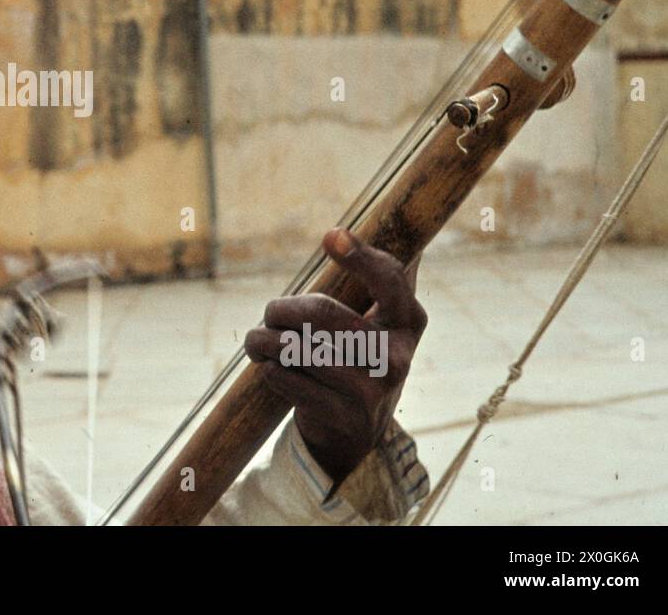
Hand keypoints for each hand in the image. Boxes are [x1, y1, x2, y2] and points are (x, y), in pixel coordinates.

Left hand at [243, 227, 425, 483]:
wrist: (355, 433)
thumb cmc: (356, 360)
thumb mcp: (376, 324)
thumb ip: (371, 283)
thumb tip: (346, 232)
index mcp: (409, 323)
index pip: (389, 280)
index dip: (360, 256)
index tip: (331, 236)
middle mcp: (396, 356)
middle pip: (321, 312)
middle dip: (281, 309)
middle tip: (269, 313)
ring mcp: (371, 390)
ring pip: (293, 346)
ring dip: (263, 340)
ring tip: (258, 341)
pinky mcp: (341, 416)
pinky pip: (283, 376)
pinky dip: (269, 368)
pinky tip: (272, 369)